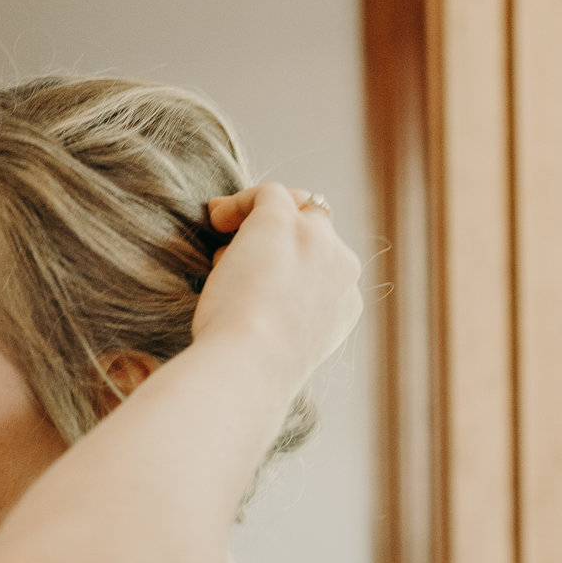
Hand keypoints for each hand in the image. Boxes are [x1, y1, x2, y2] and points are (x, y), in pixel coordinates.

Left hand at [193, 182, 361, 383]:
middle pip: (319, 229)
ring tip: (224, 232)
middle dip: (286, 232)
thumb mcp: (281, 348)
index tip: (259, 276)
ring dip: (261, 216)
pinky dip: (239, 203)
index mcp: (346, 304)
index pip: (325, 267)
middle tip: (246, 244)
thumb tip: (253, 298)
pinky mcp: (283, 222)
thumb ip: (282, 321)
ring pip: (296, 206)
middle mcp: (341, 268)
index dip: (292, 265)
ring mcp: (317, 240)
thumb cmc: (253, 368)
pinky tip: (215, 219)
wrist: (252, 363)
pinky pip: (267, 193)